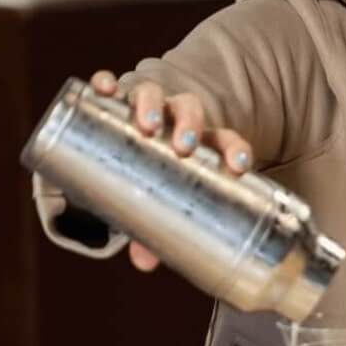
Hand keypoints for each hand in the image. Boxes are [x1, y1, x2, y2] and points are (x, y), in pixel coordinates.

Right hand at [90, 70, 253, 272]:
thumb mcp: (161, 203)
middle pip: (191, 111)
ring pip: (154, 94)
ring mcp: (149, 105)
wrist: (131, 147)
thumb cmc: (158, 178)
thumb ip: (156, 230)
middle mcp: (177, 118)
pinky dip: (108, 83)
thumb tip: (144, 262)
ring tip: (145, 125)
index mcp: (202, 142)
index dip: (236, 150)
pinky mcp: (117, 98)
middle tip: (182, 146)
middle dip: (189, 124)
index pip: (226, 140)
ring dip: (152, 104)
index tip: (239, 166)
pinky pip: (114, 85)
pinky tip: (105, 88)